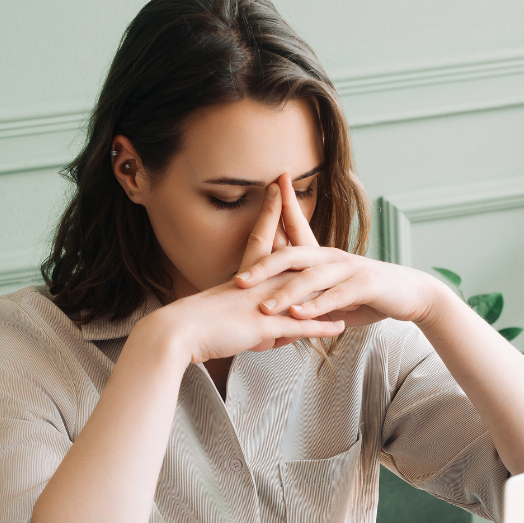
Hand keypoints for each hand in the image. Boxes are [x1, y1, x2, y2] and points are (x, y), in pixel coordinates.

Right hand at [138, 181, 343, 364]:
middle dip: (293, 220)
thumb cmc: (195, 328)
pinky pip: (299, 326)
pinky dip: (321, 327)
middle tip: (296, 190)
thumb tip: (264, 324)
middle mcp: (257, 285)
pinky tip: (340, 327)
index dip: (269, 213)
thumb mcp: (225, 315)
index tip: (276, 188)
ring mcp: (262, 302)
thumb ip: (248, 315)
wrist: (177, 334)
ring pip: (299, 288)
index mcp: (244, 278)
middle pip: (284, 250)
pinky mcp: (263, 325)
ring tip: (346, 273)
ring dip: (325, 282)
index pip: (259, 238)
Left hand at [234, 175, 442, 328]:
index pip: (291, 233)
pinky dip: (317, 306)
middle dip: (264, 267)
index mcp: (320, 255)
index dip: (273, 219)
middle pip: (291, 255)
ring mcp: (348, 269)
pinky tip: (302, 315)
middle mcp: (331, 257)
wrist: (408, 294)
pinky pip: (336, 295)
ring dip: (287, 293)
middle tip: (240, 281)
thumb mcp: (332, 293)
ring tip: (266, 306)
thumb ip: (306, 297)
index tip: (244, 229)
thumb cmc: (366, 293)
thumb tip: (277, 313)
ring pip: (311, 278)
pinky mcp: (365, 285)